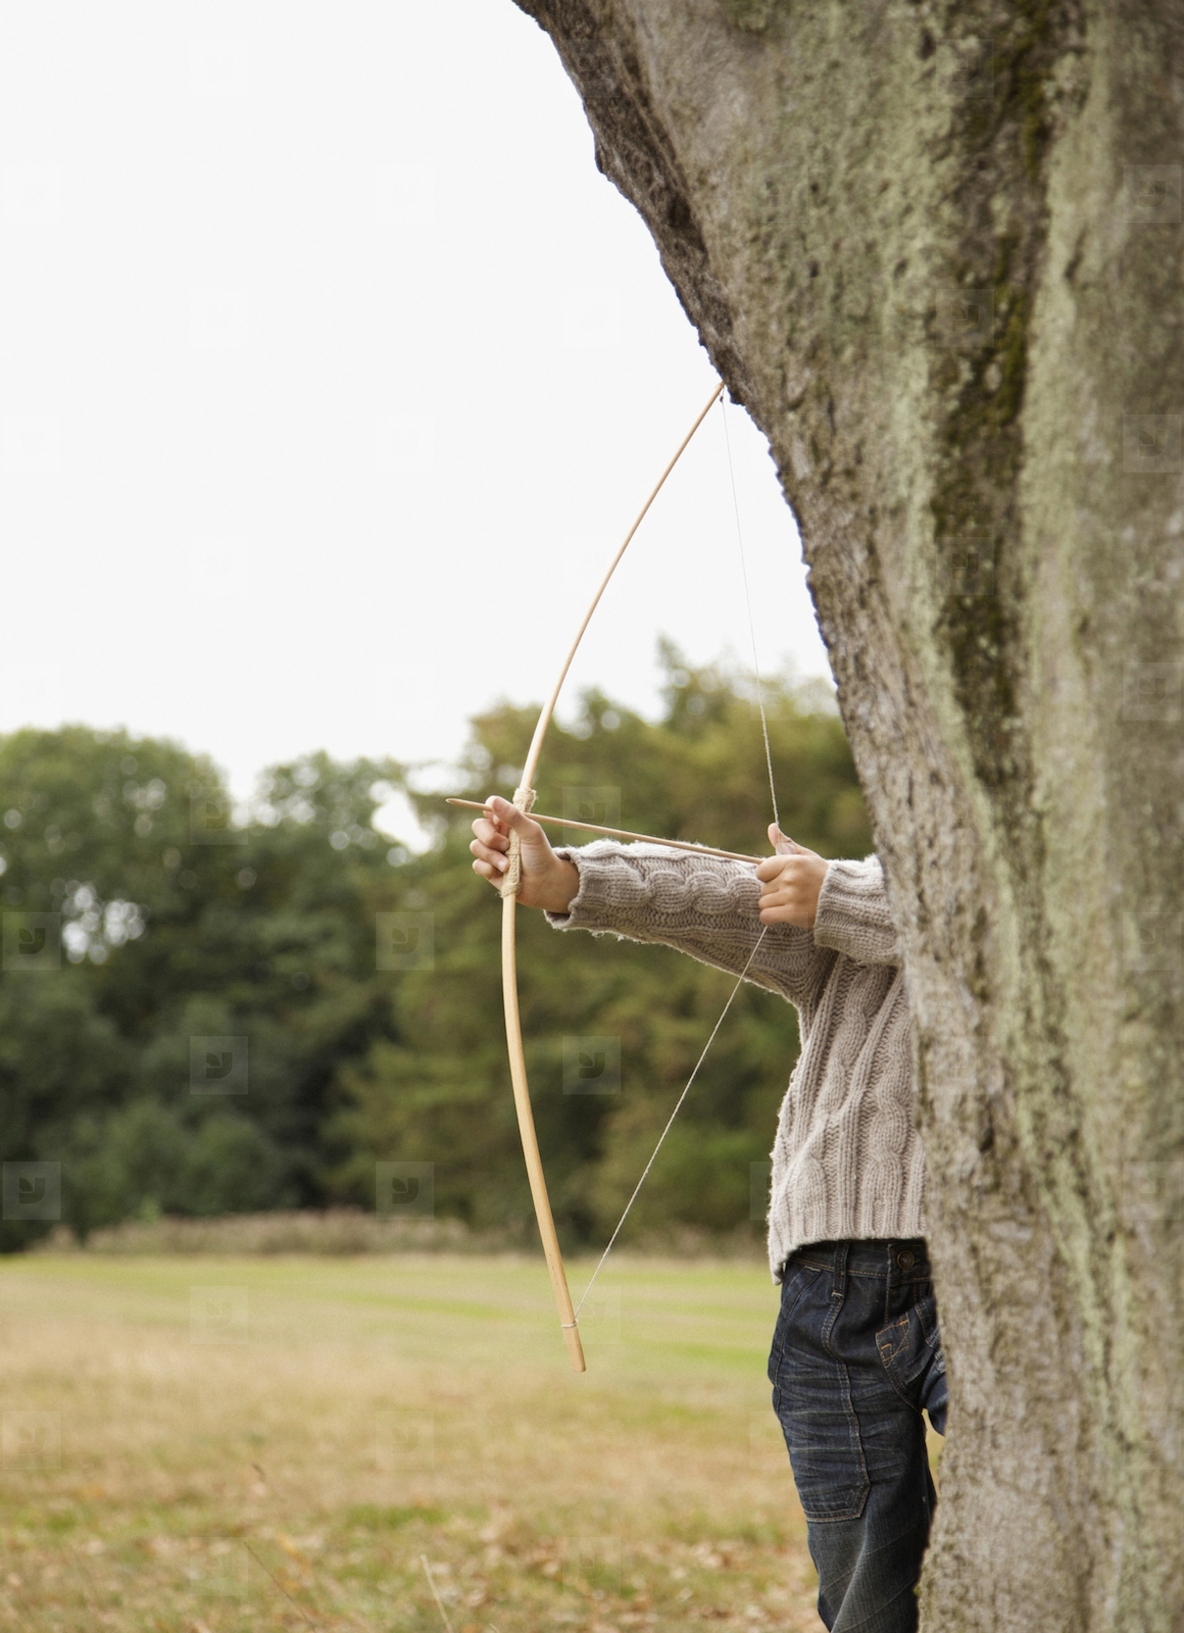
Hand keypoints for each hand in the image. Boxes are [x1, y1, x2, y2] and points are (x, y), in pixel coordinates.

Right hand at [469, 795, 580, 911]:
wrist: (545, 883)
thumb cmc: (541, 855)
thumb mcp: (531, 832)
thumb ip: (514, 816)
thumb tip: (493, 801)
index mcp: (507, 822)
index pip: (489, 807)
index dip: (489, 812)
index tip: (498, 821)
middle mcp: (497, 834)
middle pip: (477, 826)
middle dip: (490, 837)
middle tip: (506, 845)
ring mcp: (491, 852)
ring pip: (476, 846)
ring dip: (493, 856)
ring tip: (509, 865)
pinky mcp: (488, 869)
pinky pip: (477, 865)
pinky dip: (489, 869)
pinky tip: (503, 873)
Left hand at [755, 826, 827, 926]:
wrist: (843, 900)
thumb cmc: (822, 876)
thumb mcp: (807, 857)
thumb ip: (787, 844)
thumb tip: (771, 827)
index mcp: (793, 863)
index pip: (761, 871)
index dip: (769, 876)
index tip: (781, 879)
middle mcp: (791, 879)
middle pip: (763, 889)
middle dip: (774, 892)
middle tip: (792, 892)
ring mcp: (792, 897)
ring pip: (763, 903)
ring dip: (773, 905)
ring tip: (791, 903)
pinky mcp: (793, 913)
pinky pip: (766, 916)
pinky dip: (771, 917)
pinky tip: (784, 914)